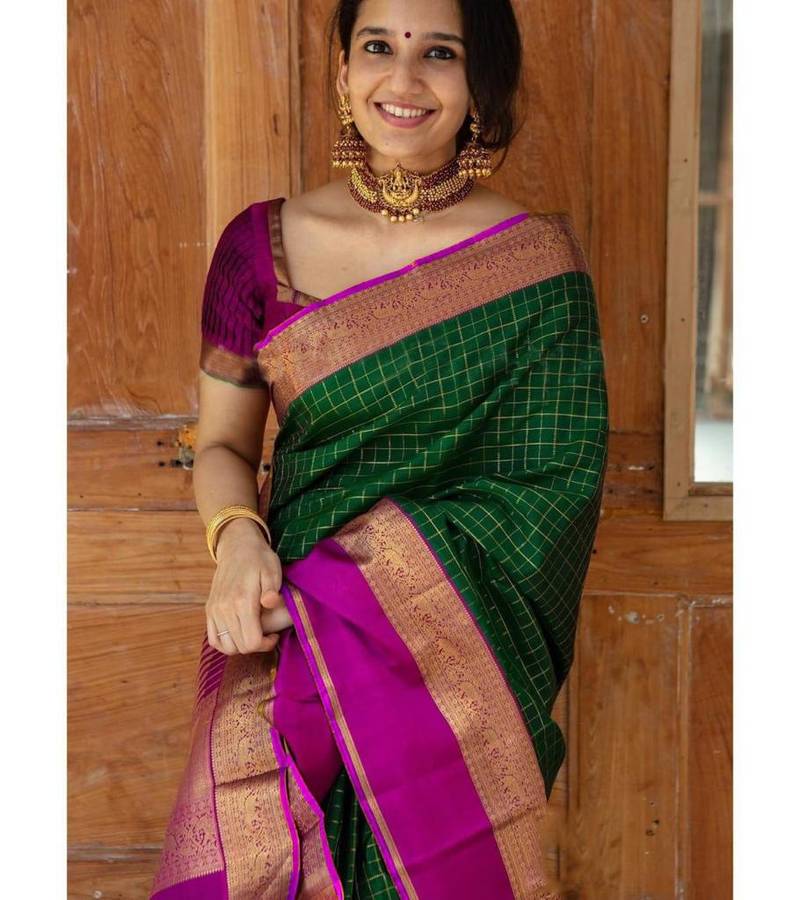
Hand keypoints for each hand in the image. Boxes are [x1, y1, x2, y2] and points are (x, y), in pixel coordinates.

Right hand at [206, 518, 290, 654]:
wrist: (237, 546)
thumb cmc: (259, 559)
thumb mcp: (272, 570)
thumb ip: (272, 589)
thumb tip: (270, 602)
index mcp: (242, 601)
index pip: (251, 641)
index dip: (266, 644)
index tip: (274, 635)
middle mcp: (224, 609)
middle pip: (240, 647)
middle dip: (256, 646)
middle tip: (267, 634)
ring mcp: (214, 610)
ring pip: (226, 646)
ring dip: (242, 646)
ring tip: (254, 633)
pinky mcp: (209, 610)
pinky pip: (214, 639)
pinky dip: (226, 643)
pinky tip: (239, 634)